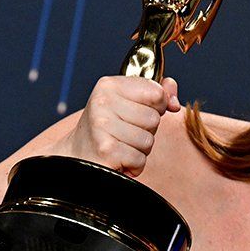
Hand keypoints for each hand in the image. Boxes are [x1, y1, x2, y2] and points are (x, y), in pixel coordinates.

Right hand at [57, 75, 179, 176]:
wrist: (76, 154)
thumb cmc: (107, 128)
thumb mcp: (127, 102)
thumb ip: (155, 93)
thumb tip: (174, 98)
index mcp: (109, 85)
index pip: (157, 93)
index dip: (157, 107)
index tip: (141, 112)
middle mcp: (103, 102)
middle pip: (154, 119)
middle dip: (146, 131)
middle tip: (124, 133)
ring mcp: (102, 126)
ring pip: (148, 141)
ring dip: (139, 150)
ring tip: (120, 146)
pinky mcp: (106, 150)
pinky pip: (139, 159)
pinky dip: (133, 165)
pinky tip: (118, 159)